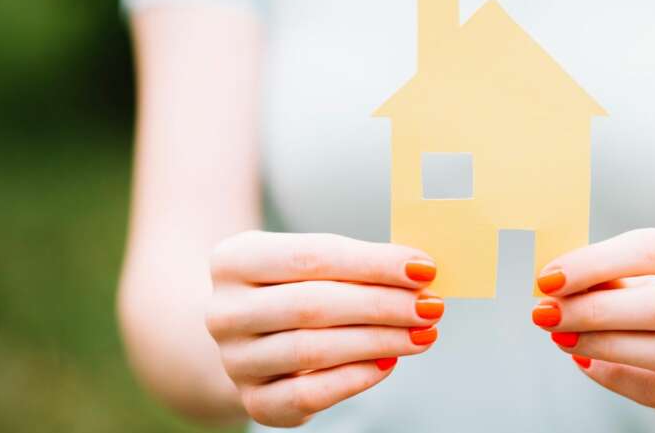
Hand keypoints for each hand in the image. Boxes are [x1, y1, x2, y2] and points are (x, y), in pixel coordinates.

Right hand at [205, 231, 442, 427]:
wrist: (251, 333)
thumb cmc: (295, 285)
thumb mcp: (313, 260)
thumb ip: (359, 263)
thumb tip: (420, 272)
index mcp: (234, 259)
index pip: (314, 256)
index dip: (373, 263)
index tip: (424, 269)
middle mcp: (224, 310)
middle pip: (314, 305)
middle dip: (382, 305)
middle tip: (430, 306)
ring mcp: (235, 359)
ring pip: (313, 350)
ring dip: (378, 341)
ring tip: (421, 333)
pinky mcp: (253, 400)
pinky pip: (308, 394)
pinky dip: (355, 378)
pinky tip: (389, 363)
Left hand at [531, 228, 654, 422]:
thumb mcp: (643, 272)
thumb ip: (606, 274)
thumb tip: (553, 281)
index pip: (653, 249)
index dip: (595, 263)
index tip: (548, 278)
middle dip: (594, 311)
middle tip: (545, 313)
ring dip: (603, 345)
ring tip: (561, 338)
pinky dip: (620, 378)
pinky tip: (587, 363)